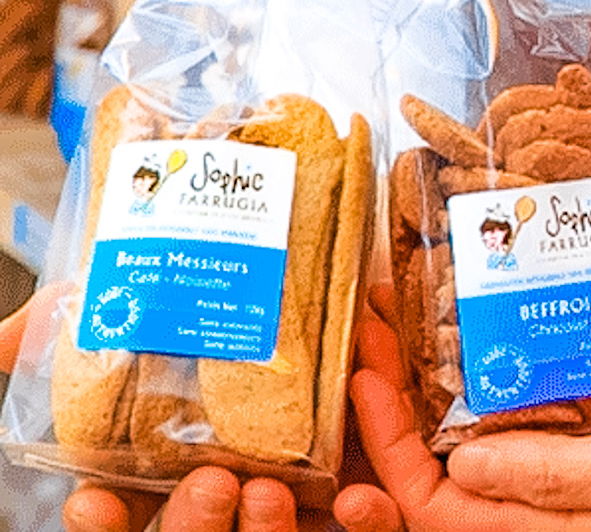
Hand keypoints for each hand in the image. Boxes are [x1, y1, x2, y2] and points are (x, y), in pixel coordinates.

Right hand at [0, 296, 399, 531]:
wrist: (325, 269)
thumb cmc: (217, 302)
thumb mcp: (143, 311)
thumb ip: (66, 336)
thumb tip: (0, 342)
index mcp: (169, 474)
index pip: (122, 525)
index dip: (103, 524)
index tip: (87, 498)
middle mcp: (226, 493)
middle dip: (192, 525)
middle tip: (208, 484)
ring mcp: (295, 503)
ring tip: (264, 492)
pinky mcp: (368, 496)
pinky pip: (366, 526)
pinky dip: (363, 521)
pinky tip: (359, 500)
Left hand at [350, 299, 590, 531]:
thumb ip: (554, 478)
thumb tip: (459, 463)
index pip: (434, 509)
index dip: (386, 448)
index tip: (367, 369)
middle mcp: (546, 517)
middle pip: (436, 477)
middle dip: (390, 407)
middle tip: (369, 328)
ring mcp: (567, 484)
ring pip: (469, 445)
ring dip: (428, 388)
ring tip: (400, 323)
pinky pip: (519, 423)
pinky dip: (485, 379)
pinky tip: (472, 331)